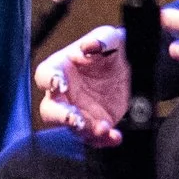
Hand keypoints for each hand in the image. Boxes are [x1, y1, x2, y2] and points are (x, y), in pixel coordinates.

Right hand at [36, 26, 128, 145]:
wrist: (133, 66)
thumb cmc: (113, 47)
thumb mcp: (111, 38)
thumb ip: (100, 40)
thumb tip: (89, 46)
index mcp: (61, 67)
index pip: (45, 75)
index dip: (49, 80)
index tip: (60, 83)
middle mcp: (65, 93)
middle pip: (50, 110)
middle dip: (60, 117)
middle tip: (75, 118)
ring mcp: (79, 111)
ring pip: (72, 129)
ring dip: (86, 131)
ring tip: (103, 129)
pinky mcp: (95, 123)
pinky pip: (94, 138)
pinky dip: (104, 140)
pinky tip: (115, 136)